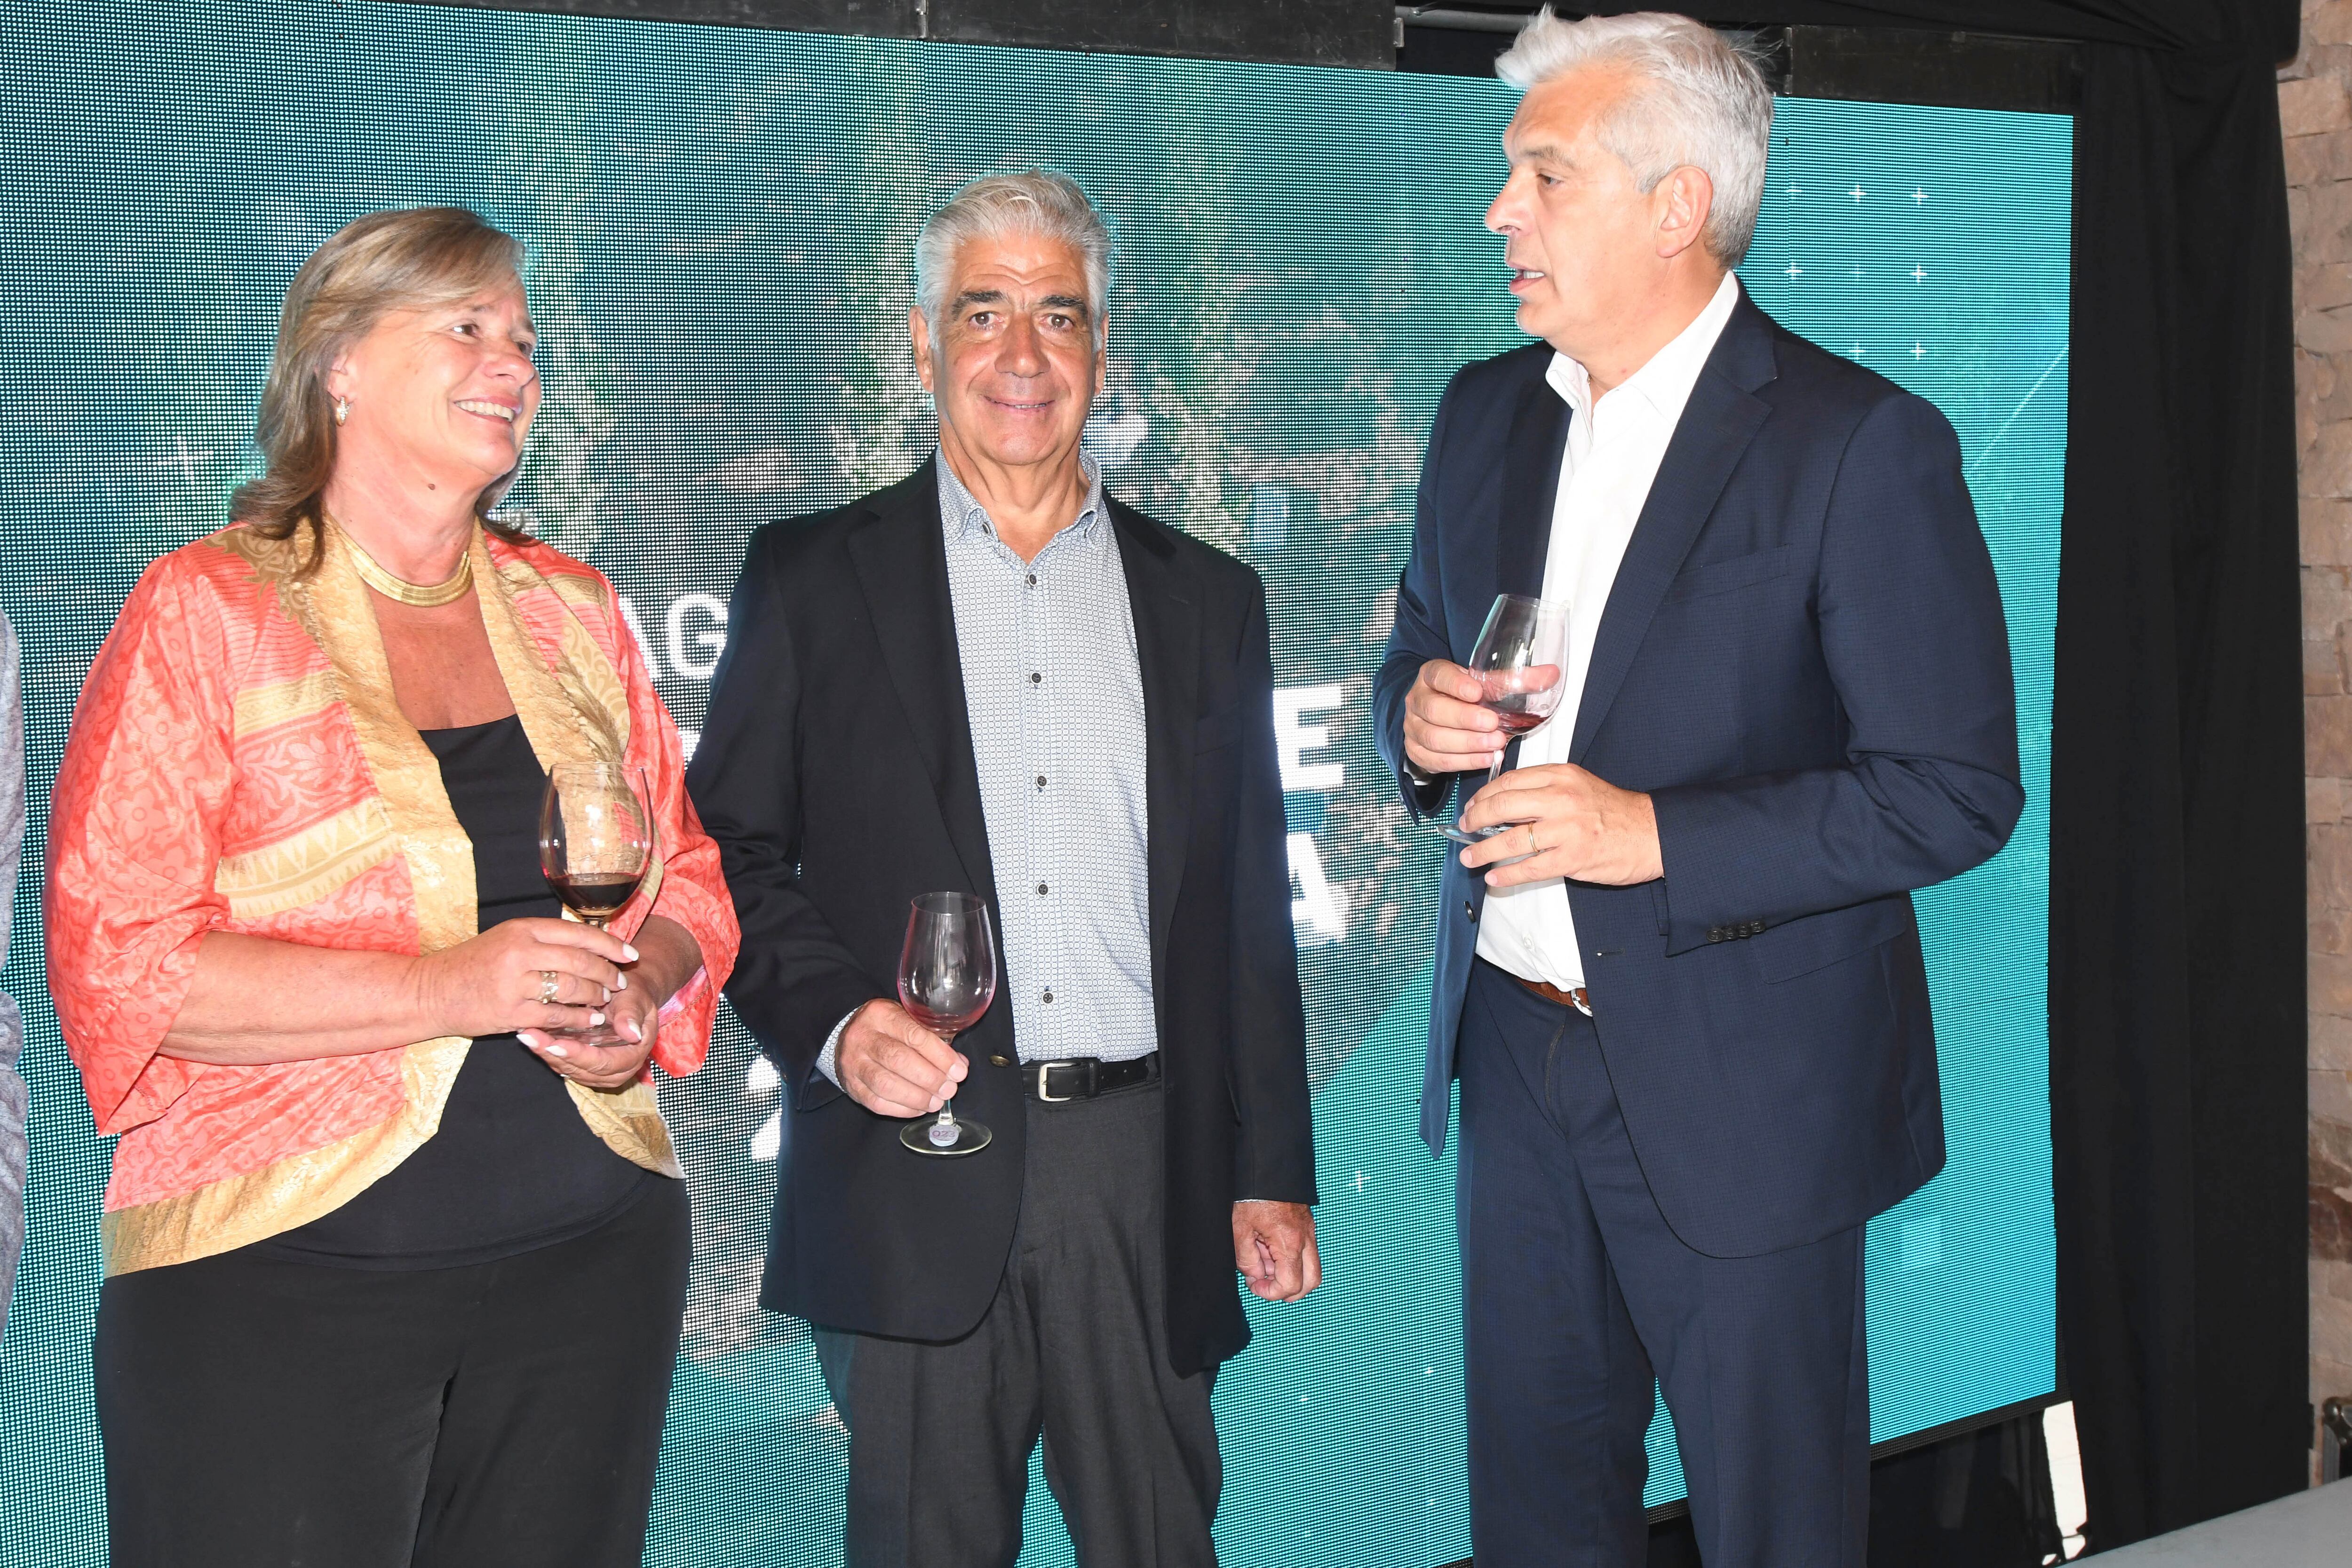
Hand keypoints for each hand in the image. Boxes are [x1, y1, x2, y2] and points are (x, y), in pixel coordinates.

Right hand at [415, 917, 632, 1039]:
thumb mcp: (506, 939)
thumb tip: (586, 943)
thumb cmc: (471, 965)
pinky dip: (579, 1019)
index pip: (579, 934)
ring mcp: (515, 983)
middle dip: (608, 973)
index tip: (629, 954)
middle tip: (620, 982)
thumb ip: (542, 940)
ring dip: (596, 996)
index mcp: (522, 929)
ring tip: (605, 1000)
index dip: (610, 945)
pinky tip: (590, 1020)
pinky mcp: (510, 1012)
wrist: (430, 991)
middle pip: (581, 961)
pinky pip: (557, 1016)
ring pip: (572, 989)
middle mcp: (521, 952)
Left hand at [521, 978, 657, 1089]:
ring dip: (544, 1052)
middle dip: (553, 1054)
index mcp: (632, 1058)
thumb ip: (631, 1014)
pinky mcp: (581, 1066)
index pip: (604, 1063)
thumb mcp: (635, 998)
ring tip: (525, 1034)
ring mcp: (596, 1071)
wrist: (625, 995)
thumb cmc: (632, 994)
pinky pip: (560, 1063)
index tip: (556, 1043)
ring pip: (566, 1068)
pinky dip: (544, 1050)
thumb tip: (632, 1034)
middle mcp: (615, 1071)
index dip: (579, 1054)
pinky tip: (529, 1035)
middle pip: (581, 1069)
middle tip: (530, 1037)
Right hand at [836, 999, 968, 1117]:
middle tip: (949, 1089)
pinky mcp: (851, 1086)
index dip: (939, 1056)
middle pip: (898, 1060)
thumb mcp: (907, 1020)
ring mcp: (853, 1063)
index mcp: (881, 1014)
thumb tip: (958, 1065)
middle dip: (930, 1078)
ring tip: (937, 1101)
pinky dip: (902, 1109)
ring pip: (885, 1085)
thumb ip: (933, 1039)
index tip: (959, 1071)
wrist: (848, 1038)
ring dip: (917, 1097)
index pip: (913, 1035)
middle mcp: (862, 1037)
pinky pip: (877, 1103)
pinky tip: (920, 1108)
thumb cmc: (887, 1029)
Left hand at [1232, 1201, 1320, 1302]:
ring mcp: (1309, 1231)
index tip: (1255, 1285)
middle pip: (1311, 1282)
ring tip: (1264, 1261)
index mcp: (1289, 1242)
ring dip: (1290, 1274)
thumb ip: (1247, 1260)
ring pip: (1312, 1268)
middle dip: (1290, 1291)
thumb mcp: (1240, 1230)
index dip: (1271, 1293)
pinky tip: (1269, 1248)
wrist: (1266, 1168)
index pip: (1290, 1285)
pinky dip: (1292, 1259)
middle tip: (1267, 1284)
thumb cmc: (1253, 1194)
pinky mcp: (1307, 1224)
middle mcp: (1306, 1239)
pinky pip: (1307, 1252)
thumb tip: (1256, 1276)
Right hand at [1403, 659, 1505, 775]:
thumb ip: (1511, 680)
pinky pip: (1438, 760)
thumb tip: (1547, 675)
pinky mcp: (1417, 751)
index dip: (1456, 684)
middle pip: (1434, 710)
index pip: (1438, 675)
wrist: (1441, 717)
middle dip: (1465, 719)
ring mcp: (1413, 727)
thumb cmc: (1461, 697)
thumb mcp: (1481, 683)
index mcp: (1431, 676)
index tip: (1476, 692)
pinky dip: (1465, 762)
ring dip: (1468, 743)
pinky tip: (1486, 758)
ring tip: (1495, 744)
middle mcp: (1417, 700)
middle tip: (1492, 724)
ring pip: (1434, 738)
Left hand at [1457, 763, 1663, 887]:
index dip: (1483, 796)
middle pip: (1503, 806)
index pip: (1509, 782)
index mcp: (1561, 776)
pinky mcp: (1573, 857)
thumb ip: (1544, 789)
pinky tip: (1495, 877)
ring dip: (1483, 850)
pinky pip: (1530, 867)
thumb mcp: (1578, 785)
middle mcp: (1561, 798)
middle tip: (1464, 828)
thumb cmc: (1613, 811)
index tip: (1472, 807)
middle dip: (1475, 819)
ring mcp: (1567, 829)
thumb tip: (1504, 802)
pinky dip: (1507, 873)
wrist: (1650, 832)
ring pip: (1511, 839)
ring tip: (1470, 856)